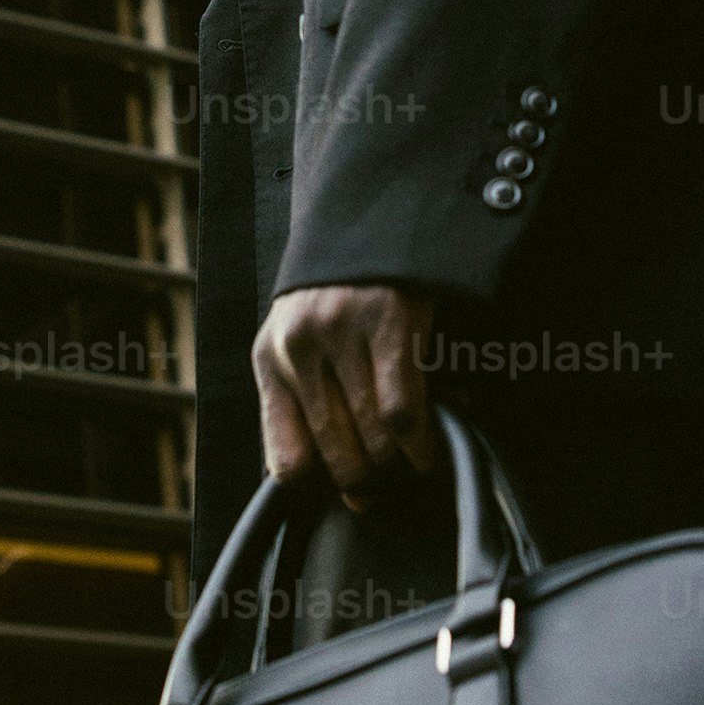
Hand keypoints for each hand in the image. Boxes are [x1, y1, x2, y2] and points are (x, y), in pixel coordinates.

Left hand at [254, 282, 439, 505]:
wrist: (370, 210)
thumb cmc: (338, 290)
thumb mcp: (301, 341)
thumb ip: (309, 406)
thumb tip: (353, 494)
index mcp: (270, 359)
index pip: (287, 461)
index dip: (325, 489)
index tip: (352, 491)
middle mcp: (296, 348)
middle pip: (338, 457)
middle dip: (373, 482)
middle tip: (396, 481)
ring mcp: (339, 334)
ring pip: (373, 440)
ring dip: (402, 467)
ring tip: (419, 464)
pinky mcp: (385, 322)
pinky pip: (404, 412)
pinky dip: (424, 446)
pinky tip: (434, 452)